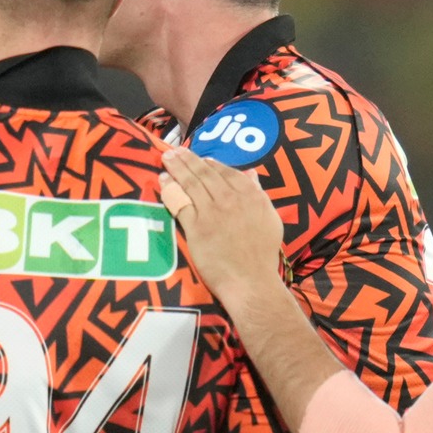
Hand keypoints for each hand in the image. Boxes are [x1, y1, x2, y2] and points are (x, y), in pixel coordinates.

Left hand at [158, 146, 287, 304]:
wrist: (251, 281)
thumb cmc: (263, 255)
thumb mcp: (270, 218)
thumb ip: (259, 194)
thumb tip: (251, 174)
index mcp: (251, 195)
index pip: (226, 171)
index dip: (210, 163)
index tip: (199, 158)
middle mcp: (231, 198)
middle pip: (205, 173)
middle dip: (188, 159)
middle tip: (174, 151)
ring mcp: (213, 212)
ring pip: (191, 183)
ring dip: (176, 168)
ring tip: (166, 158)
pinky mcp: (197, 227)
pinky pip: (181, 203)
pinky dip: (171, 190)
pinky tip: (163, 182)